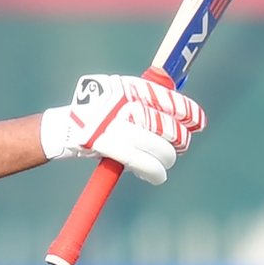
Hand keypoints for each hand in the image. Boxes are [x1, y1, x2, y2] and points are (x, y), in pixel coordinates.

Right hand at [40, 72, 206, 184]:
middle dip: (179, 140)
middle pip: (168, 126)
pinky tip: (158, 176)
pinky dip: (154, 172)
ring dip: (167, 158)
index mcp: (131, 87)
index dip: (189, 113)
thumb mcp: (119, 93)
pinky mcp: (110, 145)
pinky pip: (143, 163)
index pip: (170, 100)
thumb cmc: (98, 111)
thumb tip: (178, 110)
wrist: (65, 127)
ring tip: (166, 162)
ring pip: (159, 147)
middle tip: (180, 146)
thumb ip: (145, 98)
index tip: (198, 122)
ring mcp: (118, 125)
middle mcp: (127, 103)